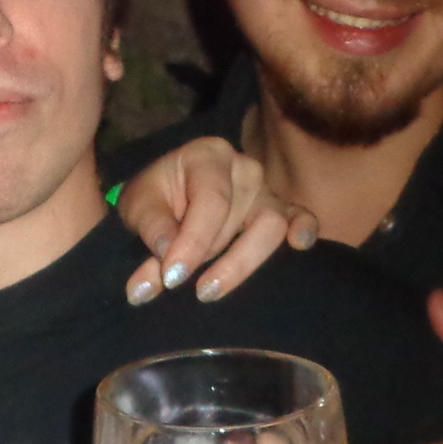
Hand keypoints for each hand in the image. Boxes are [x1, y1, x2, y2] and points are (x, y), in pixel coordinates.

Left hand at [115, 135, 317, 304]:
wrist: (164, 200)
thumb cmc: (153, 198)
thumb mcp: (138, 208)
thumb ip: (151, 233)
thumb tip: (164, 274)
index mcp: (208, 156)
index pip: (211, 201)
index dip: (192, 242)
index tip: (172, 278)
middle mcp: (244, 168)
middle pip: (243, 217)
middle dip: (213, 255)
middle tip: (188, 286)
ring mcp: (266, 189)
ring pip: (272, 224)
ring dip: (241, 260)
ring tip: (211, 287)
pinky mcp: (281, 210)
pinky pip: (301, 216)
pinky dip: (304, 229)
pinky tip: (300, 245)